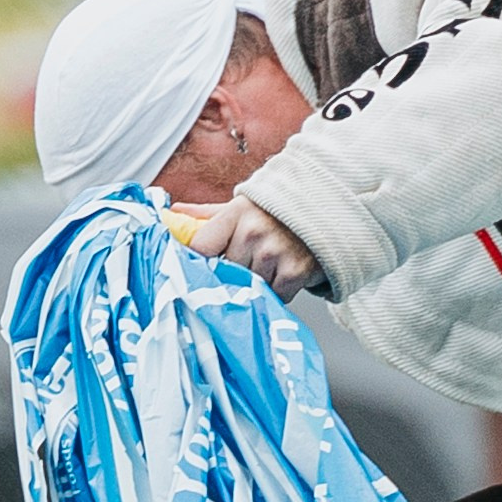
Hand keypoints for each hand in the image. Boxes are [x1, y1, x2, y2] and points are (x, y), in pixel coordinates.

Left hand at [172, 198, 322, 296]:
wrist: (329, 209)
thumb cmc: (279, 212)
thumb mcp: (242, 206)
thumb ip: (206, 216)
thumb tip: (171, 214)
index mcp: (235, 213)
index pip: (200, 247)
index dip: (200, 262)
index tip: (205, 267)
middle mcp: (253, 231)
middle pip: (225, 271)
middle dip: (234, 273)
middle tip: (248, 263)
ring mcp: (275, 252)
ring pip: (249, 286)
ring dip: (256, 284)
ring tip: (269, 266)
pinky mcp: (294, 271)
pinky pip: (274, 296)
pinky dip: (278, 292)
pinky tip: (284, 274)